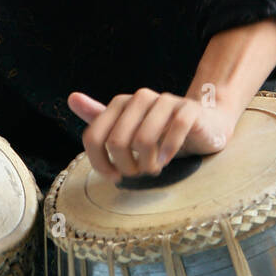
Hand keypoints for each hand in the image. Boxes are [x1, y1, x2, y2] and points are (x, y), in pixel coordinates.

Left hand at [67, 87, 238, 181]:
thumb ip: (100, 117)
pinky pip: (173, 131)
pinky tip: (167, 160)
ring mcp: (165, 101)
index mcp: (120, 103)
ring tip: (154, 168)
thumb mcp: (127, 129)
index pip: (94, 137)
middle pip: (117, 143)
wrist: (203, 124)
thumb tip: (71, 98)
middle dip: (127, 166)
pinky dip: (168, 152)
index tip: (114, 177)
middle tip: (139, 172)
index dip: (100, 163)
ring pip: (143, 140)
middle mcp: (140, 98)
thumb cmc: (161, 132)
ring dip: (147, 163)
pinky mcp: (188, 109)